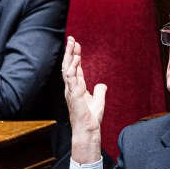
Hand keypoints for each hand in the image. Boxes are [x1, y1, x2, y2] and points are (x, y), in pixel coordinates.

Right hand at [62, 36, 105, 162]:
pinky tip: (75, 58)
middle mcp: (71, 87)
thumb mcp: (99, 101)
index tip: (77, 45)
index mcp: (76, 88)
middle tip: (72, 39)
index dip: (76, 56)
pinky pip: (71, 77)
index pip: (75, 68)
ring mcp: (71, 90)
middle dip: (70, 52)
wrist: (88, 130)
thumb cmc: (91, 118)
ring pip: (67, 68)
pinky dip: (72, 67)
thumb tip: (102, 85)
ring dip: (69, 55)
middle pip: (69, 65)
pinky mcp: (73, 94)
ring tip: (72, 43)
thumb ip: (99, 91)